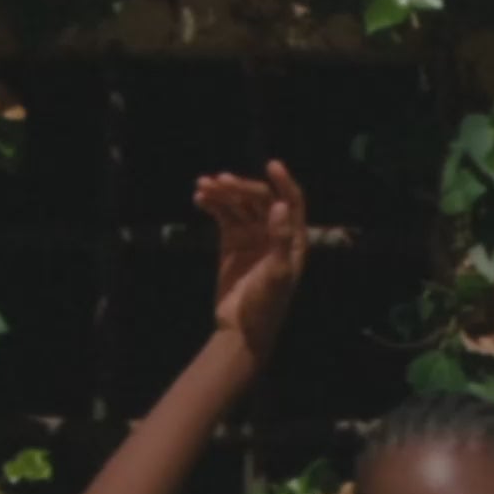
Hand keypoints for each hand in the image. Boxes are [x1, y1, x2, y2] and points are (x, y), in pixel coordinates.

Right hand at [196, 160, 307, 369]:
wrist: (241, 329)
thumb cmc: (267, 305)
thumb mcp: (278, 274)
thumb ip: (280, 239)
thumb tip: (280, 205)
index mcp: (293, 239)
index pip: (292, 202)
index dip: (283, 182)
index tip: (272, 164)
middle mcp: (274, 234)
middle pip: (259, 200)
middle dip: (241, 187)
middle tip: (221, 180)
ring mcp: (251, 238)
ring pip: (238, 206)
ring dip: (222, 193)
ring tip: (202, 185)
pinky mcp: (230, 244)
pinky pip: (223, 217)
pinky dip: (212, 205)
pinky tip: (200, 198)